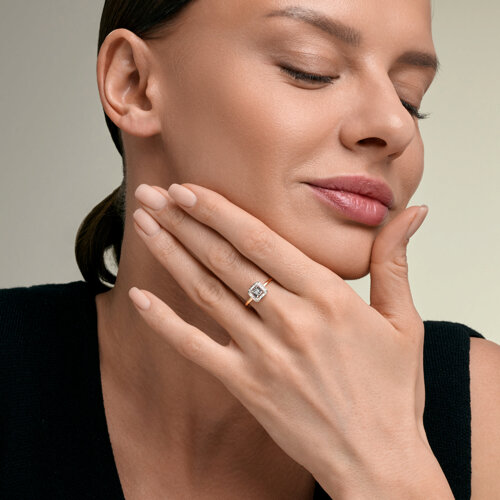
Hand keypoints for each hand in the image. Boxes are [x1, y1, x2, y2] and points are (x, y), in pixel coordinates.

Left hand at [130, 182, 429, 491]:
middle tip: (152, 194)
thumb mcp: (404, 320)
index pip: (261, 240)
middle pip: (225, 258)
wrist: (379, 461)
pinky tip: (137, 297)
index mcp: (328, 297)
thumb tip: (412, 211)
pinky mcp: (246, 386)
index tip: (188, 189)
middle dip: (183, 221)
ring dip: (171, 255)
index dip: (219, 211)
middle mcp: (290, 320)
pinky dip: (164, 321)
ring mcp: (263, 353)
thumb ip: (394, 260)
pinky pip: (195, 348)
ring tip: (143, 225)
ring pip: (206, 292)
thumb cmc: (392, 391)